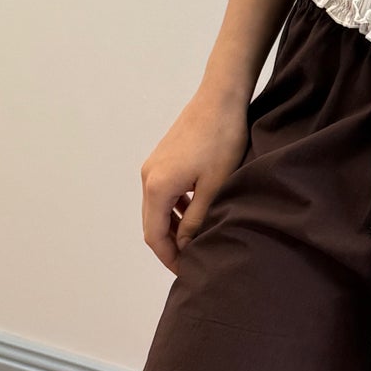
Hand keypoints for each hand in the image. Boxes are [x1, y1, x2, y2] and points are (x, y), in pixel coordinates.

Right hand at [140, 90, 251, 272]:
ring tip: (196, 242)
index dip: (169, 258)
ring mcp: (153, 166)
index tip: (187, 272)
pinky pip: (163, 193)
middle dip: (169, 246)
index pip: (154, 235)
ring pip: (157, 208)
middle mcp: (148, 177)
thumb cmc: (222, 141)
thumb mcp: (214, 187)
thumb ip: (197, 220)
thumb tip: (186, 246)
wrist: (220, 98)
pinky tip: (194, 213)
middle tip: (192, 263)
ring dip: (172, 228)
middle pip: (152, 223)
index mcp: (157, 187)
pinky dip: (175, 209)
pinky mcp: (163, 158)